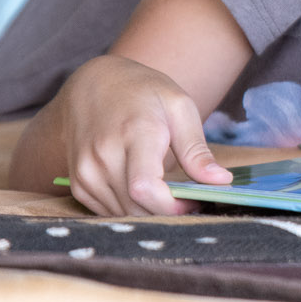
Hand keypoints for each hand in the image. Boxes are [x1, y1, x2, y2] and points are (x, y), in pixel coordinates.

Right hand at [35, 53, 233, 215]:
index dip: (174, 206)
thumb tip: (222, 182)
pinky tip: (143, 191)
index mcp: (134, 133)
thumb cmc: (142, 93)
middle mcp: (102, 156)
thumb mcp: (179, 108)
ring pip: (124, 215)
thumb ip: (197, 150)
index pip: (146, 188)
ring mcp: (85, 172)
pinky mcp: (78, 185)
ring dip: (150, 213)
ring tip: (167, 192)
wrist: (92, 86)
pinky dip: (131, 209)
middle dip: (168, 212)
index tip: (195, 200)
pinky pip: (109, 213)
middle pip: (138, 208)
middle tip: (187, 198)